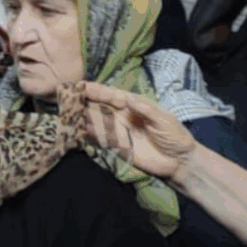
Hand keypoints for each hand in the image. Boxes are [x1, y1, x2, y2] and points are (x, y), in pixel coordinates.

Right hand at [76, 82, 195, 180]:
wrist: (179, 161)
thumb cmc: (175, 136)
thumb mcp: (163, 120)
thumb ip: (145, 109)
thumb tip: (127, 98)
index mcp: (133, 105)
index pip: (112, 95)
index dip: (96, 90)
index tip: (81, 85)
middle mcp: (122, 116)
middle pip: (100, 106)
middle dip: (84, 100)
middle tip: (68, 96)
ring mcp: (118, 131)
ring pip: (96, 121)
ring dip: (83, 115)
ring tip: (70, 111)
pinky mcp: (117, 146)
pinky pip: (101, 138)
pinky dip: (90, 133)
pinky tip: (82, 128)